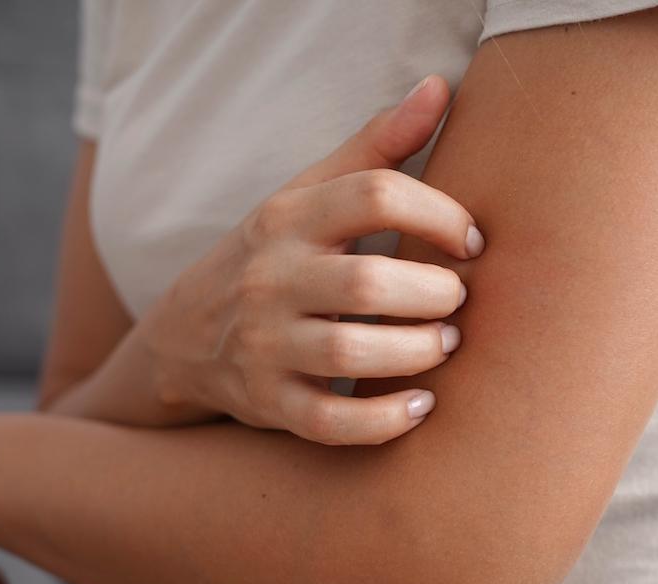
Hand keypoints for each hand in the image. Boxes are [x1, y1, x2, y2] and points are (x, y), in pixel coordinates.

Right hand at [141, 75, 484, 444]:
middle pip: (369, 281)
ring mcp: (264, 345)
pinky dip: (384, 421)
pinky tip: (420, 407)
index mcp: (288, 218)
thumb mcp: (308, 195)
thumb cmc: (272, 256)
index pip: (376, 195)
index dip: (442, 216)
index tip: (472, 242)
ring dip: (418, 352)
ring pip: (352, 353)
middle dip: (436, 294)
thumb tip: (440, 87)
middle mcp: (271, 279)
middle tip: (460, 301)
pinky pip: (331, 421)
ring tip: (445, 346)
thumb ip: (375, 147)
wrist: (185, 334)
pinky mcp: (268, 403)